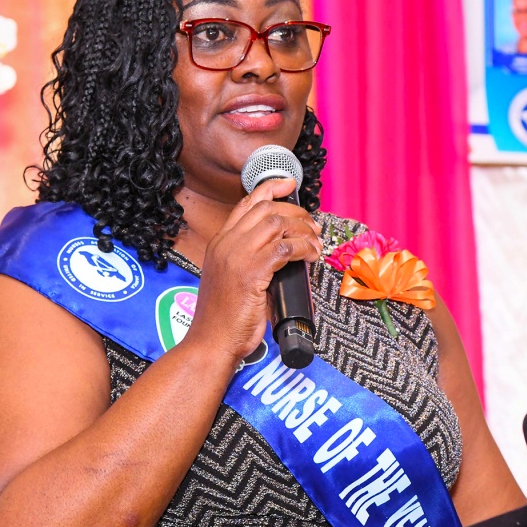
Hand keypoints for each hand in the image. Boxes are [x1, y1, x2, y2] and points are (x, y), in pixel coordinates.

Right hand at [182, 179, 321, 363]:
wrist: (211, 342)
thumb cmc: (223, 319)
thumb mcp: (231, 280)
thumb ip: (250, 261)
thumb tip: (282, 252)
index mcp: (219, 244)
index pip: (246, 204)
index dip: (270, 189)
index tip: (288, 185)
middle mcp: (226, 245)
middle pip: (265, 209)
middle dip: (295, 212)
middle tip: (312, 225)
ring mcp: (236, 257)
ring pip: (277, 224)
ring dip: (303, 230)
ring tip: (315, 243)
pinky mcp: (251, 272)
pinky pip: (285, 248)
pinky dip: (303, 248)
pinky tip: (310, 256)